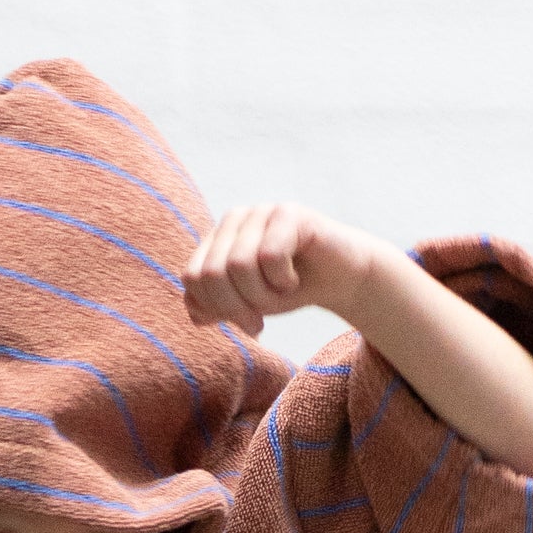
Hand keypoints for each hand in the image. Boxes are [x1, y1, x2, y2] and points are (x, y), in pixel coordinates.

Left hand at [180, 201, 370, 337]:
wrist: (341, 279)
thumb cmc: (289, 289)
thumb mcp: (245, 305)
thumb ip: (213, 308)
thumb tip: (197, 314)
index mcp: (216, 239)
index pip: (192, 277)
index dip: (216, 309)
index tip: (245, 321)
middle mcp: (234, 219)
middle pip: (212, 273)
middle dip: (237, 307)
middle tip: (261, 319)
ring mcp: (261, 212)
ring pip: (239, 265)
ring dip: (262, 295)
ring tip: (281, 293)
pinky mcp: (289, 213)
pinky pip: (270, 255)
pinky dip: (282, 280)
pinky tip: (294, 278)